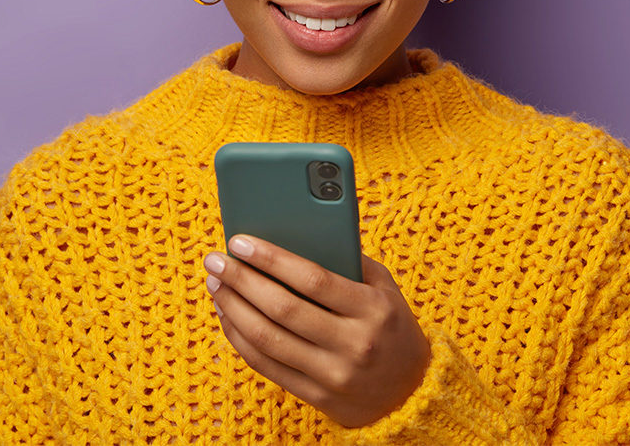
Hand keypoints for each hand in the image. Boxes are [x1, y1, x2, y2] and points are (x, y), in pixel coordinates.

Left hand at [203, 235, 431, 428]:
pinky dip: (240, 338)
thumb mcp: (385, 289)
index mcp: (373, 309)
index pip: (313, 279)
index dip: (271, 259)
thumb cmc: (391, 327)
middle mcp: (354, 344)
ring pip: (268, 339)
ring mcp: (334, 375)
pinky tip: (227, 315)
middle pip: (283, 309)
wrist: (414, 393)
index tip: (239, 242)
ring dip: (233, 308)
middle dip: (241, 280)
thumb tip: (297, 231)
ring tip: (216, 284)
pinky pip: (267, 366)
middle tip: (215, 260)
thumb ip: (349, 260)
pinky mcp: (318, 397)